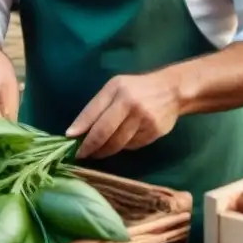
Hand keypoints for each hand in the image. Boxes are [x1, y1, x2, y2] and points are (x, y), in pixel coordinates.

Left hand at [67, 72, 182, 159]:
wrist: (172, 90)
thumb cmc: (137, 88)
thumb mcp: (115, 88)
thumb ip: (96, 106)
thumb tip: (75, 131)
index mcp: (118, 90)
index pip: (94, 113)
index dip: (80, 129)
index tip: (70, 141)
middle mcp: (131, 104)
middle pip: (104, 133)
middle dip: (90, 147)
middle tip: (81, 154)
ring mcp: (144, 120)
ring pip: (117, 143)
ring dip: (104, 150)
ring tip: (97, 151)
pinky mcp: (153, 133)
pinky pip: (131, 146)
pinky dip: (122, 147)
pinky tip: (120, 142)